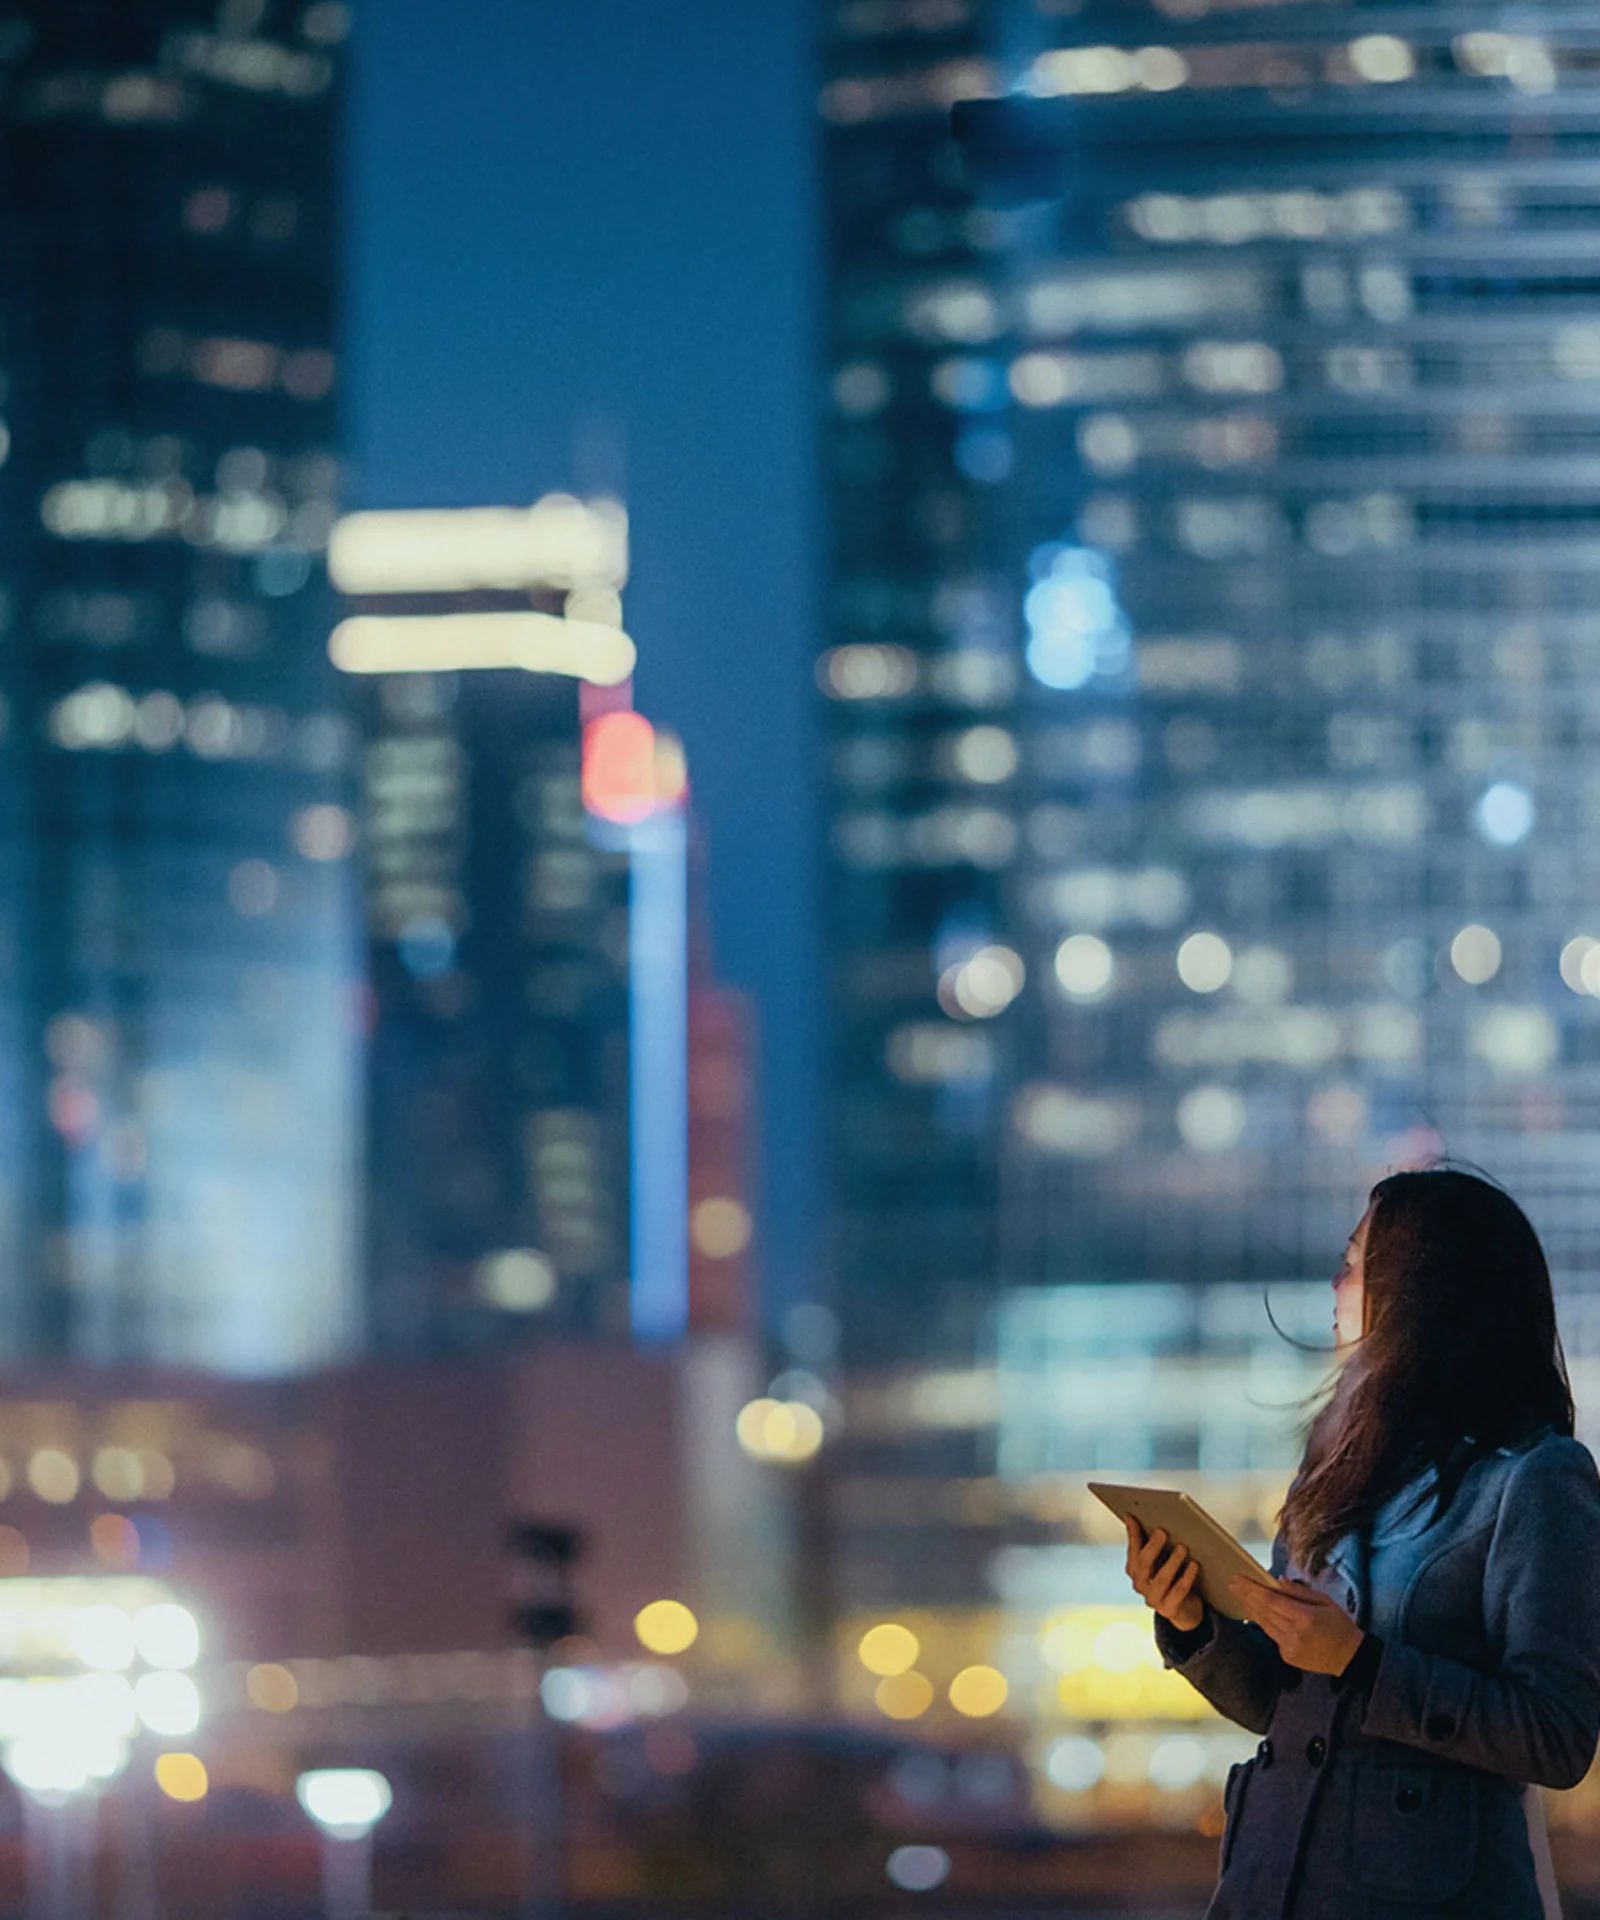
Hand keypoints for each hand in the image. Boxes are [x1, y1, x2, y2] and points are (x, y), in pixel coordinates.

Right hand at [1123, 1516, 1203, 1631]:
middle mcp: (1140, 1585)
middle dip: (1153, 1547)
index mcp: (1134, 1570)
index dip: (1133, 1535)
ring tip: (1183, 1547)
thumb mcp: (1157, 1557)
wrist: (1184, 1608)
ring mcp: (1153, 1599)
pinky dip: (1186, 1577)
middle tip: (1163, 1532)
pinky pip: (1178, 1592)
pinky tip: (1194, 1565)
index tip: (1135, 1518)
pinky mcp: (1169, 1609)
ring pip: (1161, 1579)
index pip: (1132, 1551)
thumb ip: (1144, 1539)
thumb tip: (1130, 1517)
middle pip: (1143, 1566)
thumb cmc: (1170, 1576)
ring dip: (1172, 1562)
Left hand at [1227, 1573, 1365, 1675]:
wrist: (1350, 1658)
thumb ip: (1300, 1592)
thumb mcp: (1325, 1601)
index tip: (1239, 1578)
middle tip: (1232, 1583)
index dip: (1252, 1589)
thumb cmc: (1340, 1625)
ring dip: (1250, 1608)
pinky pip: (1271, 1635)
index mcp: (1304, 1617)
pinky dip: (1263, 1622)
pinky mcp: (1287, 1656)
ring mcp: (1289, 1647)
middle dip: (1246, 1596)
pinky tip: (1256, 1612)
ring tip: (1239, 1594)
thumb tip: (1278, 1581)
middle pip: (1263, 1611)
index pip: (1271, 1600)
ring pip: (1264, 1624)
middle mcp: (1293, 1633)